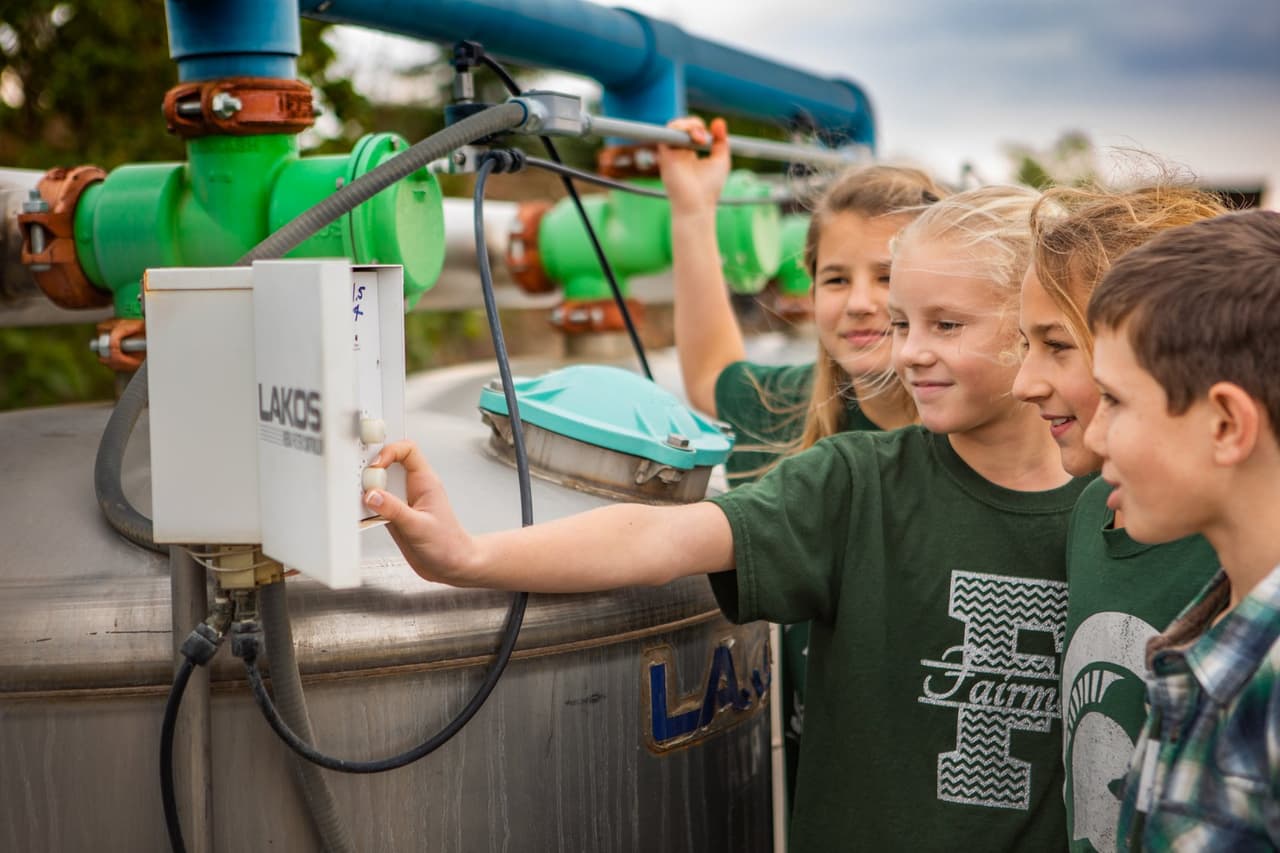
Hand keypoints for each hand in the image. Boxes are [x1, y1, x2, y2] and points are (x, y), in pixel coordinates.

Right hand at [363, 440, 478, 584]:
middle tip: (364, 485)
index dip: (389, 451)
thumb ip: (394, 510)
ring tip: (362, 503)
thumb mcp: (419, 527)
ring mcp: (402, 503)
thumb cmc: (448, 545)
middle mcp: (412, 489)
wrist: (451, 567)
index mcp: (424, 482)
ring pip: (378, 486)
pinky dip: (366, 510)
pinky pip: (375, 506)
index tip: (376, 467)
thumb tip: (372, 495)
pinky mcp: (393, 517)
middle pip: (387, 465)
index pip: (407, 450)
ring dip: (367, 492)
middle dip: (372, 472)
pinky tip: (365, 518)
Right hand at [657, 116, 729, 215]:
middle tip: (705, 139)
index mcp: (690, 153)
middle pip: (682, 126)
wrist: (697, 204)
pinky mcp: (665, 155)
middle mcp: (678, 152)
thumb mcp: (721, 161)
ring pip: (673, 127)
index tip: (713, 138)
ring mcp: (671, 153)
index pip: (692, 131)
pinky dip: (679, 129)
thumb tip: (719, 121)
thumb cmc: (709, 188)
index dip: (701, 128)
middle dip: (695, 125)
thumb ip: (721, 142)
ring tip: (699, 138)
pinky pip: (666, 134)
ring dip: (688, 125)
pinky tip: (692, 138)